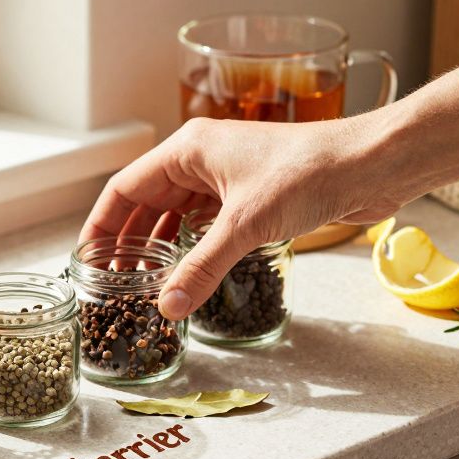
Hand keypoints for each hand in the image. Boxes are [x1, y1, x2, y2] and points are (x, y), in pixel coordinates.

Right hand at [79, 115, 409, 319]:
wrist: (371, 164)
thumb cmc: (310, 171)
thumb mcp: (245, 225)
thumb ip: (201, 268)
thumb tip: (167, 308)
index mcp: (188, 150)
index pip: (124, 188)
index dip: (101, 225)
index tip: (87, 259)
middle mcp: (203, 160)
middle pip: (147, 203)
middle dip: (128, 241)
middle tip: (110, 282)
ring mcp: (228, 178)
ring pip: (177, 215)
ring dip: (160, 247)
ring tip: (143, 285)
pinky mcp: (253, 197)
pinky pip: (208, 224)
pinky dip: (193, 248)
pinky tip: (187, 273)